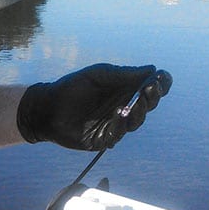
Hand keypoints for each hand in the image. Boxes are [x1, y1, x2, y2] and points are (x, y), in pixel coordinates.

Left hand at [17, 64, 171, 150]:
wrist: (47, 107)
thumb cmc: (72, 87)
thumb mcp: (99, 75)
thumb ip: (124, 74)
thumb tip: (152, 70)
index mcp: (125, 90)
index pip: (150, 89)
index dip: (160, 84)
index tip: (161, 79)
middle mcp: (124, 107)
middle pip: (147, 106)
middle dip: (151, 98)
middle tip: (150, 89)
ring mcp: (114, 125)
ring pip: (135, 122)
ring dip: (139, 112)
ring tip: (137, 101)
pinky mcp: (103, 139)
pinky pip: (117, 134)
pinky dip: (120, 124)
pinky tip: (119, 113)